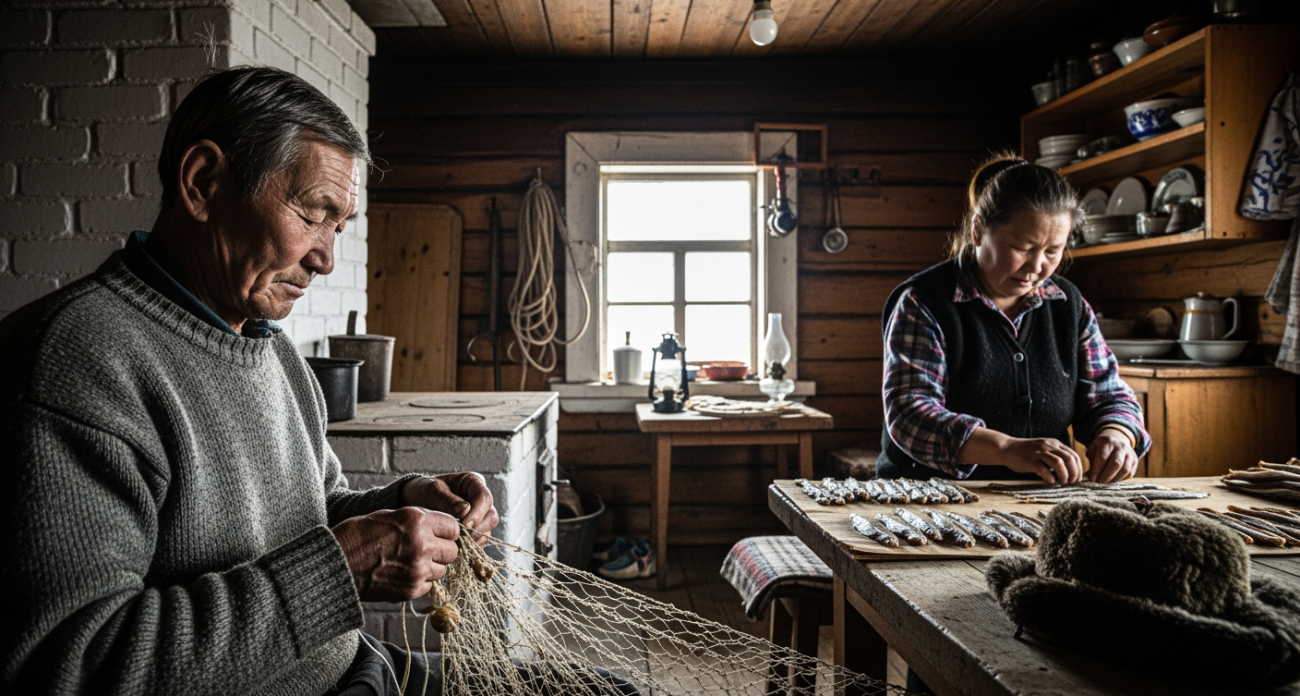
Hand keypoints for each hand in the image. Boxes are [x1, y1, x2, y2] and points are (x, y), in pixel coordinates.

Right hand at [332, 507, 459, 601]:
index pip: (453, 528)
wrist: (336, 565)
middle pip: (453, 551)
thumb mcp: (389, 515)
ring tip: (410, 562)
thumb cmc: (357, 536)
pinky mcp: (411, 589)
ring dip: (432, 567)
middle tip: (426, 550)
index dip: (446, 532)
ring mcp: (418, 569)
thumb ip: (418, 521)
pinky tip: (403, 575)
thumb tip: (440, 528)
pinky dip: (421, 581)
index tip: (439, 535)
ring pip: (443, 569)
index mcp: (417, 521)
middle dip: (442, 550)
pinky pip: (429, 585)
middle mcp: (422, 544)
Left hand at [403, 473, 498, 543]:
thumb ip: (448, 500)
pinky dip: (472, 543)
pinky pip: (480, 537)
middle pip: (491, 515)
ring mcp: (479, 513)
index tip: (465, 525)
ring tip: (460, 543)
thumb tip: (465, 511)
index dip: (477, 513)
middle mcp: (480, 498)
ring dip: (476, 537)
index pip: (484, 498)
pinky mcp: (474, 526)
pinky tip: (459, 546)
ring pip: (488, 528)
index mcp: (473, 482)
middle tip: (463, 537)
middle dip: (479, 528)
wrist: (416, 499)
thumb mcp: (433, 491)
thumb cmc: (425, 490)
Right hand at [1000, 436, 1083, 483]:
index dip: (1079, 468)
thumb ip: (1056, 457)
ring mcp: (1039, 453)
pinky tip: (1050, 481)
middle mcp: (1048, 446)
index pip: (1073, 455)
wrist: (1007, 448)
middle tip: (1072, 482)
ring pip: (1059, 462)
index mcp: (1054, 443)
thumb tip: (1070, 472)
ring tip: (1063, 482)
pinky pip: (1044, 469)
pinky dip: (1050, 477)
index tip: (1078, 478)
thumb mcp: (1044, 449)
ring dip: (1064, 474)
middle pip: (1069, 458)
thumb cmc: (1027, 452)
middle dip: (1074, 472)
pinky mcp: (1030, 460)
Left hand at [1087, 428, 1137, 482]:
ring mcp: (1130, 453)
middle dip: (1106, 476)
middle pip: (1115, 464)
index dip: (1097, 470)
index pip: (1102, 457)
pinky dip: (1121, 479)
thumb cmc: (1101, 448)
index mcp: (1107, 442)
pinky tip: (1113, 480)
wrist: (1116, 440)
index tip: (1092, 478)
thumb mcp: (1093, 448)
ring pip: (1125, 470)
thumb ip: (1091, 460)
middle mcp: (1121, 446)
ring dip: (1114, 479)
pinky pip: (1130, 473)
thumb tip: (1089, 476)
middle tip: (1099, 483)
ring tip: (1106, 483)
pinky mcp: (1135, 460)